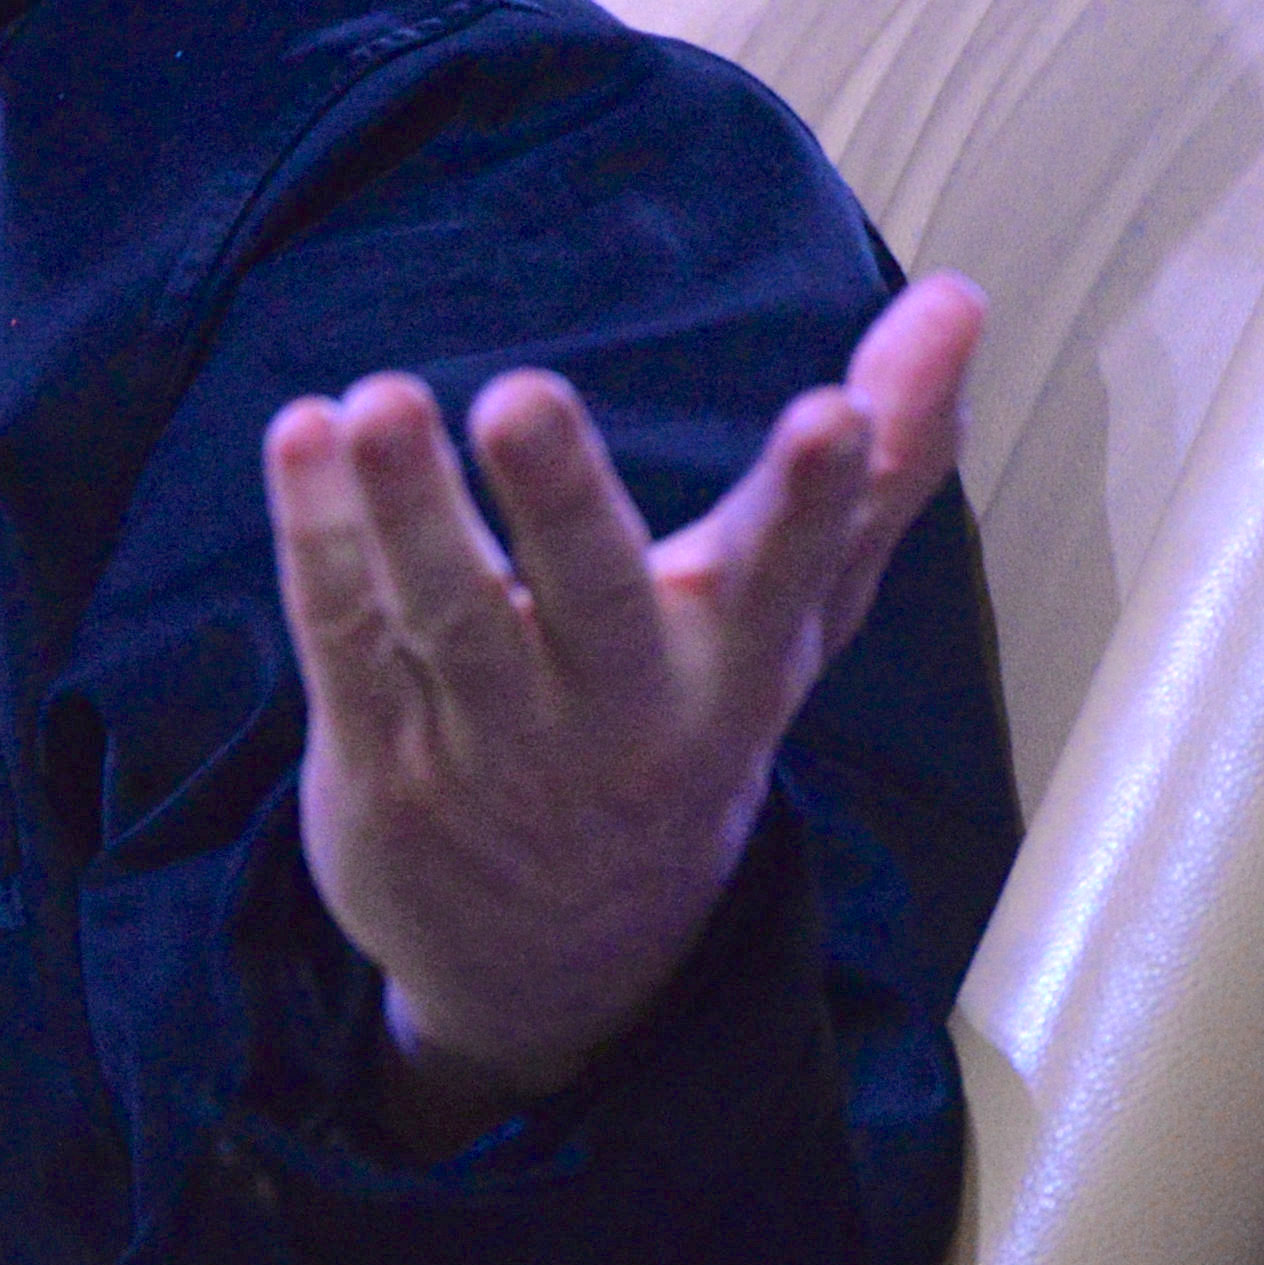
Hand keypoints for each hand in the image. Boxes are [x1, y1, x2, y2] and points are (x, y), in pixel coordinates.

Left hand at [267, 272, 982, 1152]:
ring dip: (406, 506)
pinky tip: (303, 434)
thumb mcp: (795, 622)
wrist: (555, 963)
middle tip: (524, 394)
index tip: (834, 412)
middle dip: (563, 500)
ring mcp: (490, 743)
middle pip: (592, 601)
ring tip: (378, 401)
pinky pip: (346, 637)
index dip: (813, 501)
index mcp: (734, 670)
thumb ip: (874, 466)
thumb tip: (960, 301)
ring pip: (447, 616)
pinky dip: (319, 539)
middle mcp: (618, 713)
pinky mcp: (381, 758)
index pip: (786, 577)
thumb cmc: (689, 730)